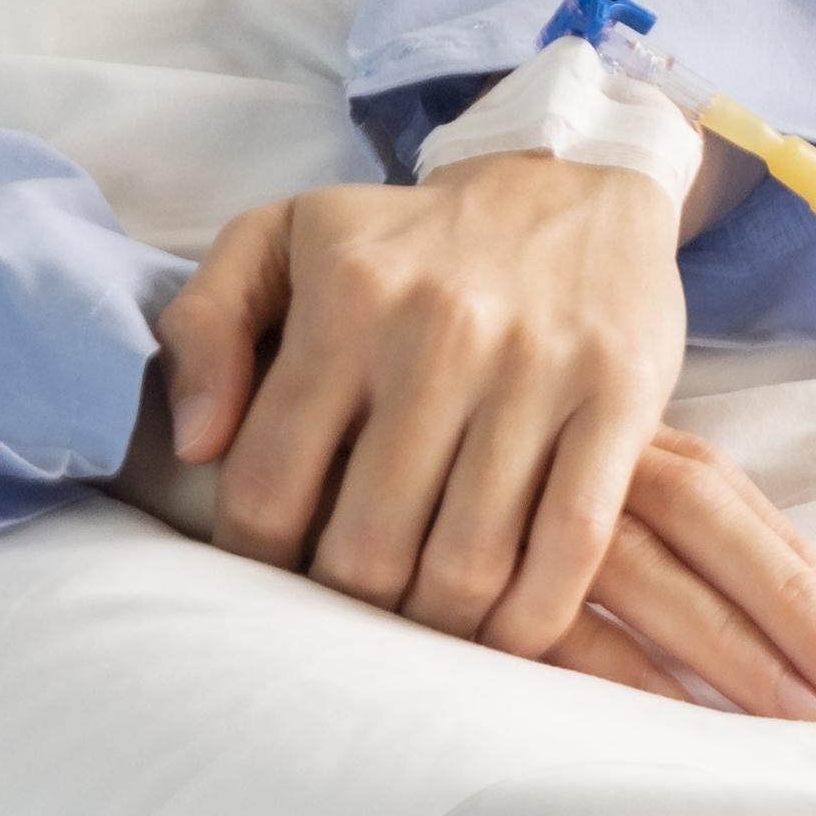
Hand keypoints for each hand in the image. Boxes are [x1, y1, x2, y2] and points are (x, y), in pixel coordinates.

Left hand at [129, 160, 815, 722]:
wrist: (570, 184)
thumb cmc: (407, 239)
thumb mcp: (282, 236)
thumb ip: (204, 326)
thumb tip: (194, 445)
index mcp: (348, 295)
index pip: (268, 487)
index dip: (256, 564)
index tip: (272, 581)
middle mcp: (440, 330)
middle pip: (367, 548)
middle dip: (349, 610)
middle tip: (353, 618)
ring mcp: (536, 367)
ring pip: (466, 565)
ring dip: (437, 629)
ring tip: (421, 631)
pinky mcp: (621, 397)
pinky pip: (569, 549)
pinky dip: (530, 617)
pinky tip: (504, 630)